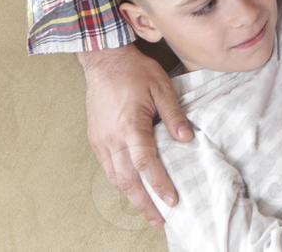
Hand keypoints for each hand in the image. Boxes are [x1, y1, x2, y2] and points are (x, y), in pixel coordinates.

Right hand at [79, 44, 192, 225]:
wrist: (103, 60)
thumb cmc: (134, 71)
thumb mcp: (161, 86)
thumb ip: (174, 115)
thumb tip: (186, 139)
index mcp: (130, 127)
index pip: (146, 164)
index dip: (159, 185)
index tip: (172, 201)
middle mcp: (112, 139)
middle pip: (127, 180)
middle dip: (144, 203)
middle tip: (159, 220)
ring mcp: (100, 140)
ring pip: (114, 177)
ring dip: (130, 196)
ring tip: (146, 210)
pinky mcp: (95, 138)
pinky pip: (106, 168)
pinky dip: (118, 182)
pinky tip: (129, 187)